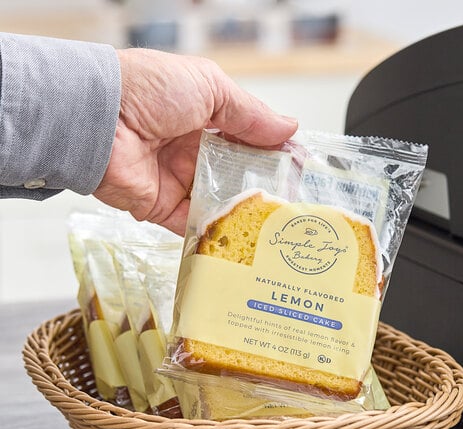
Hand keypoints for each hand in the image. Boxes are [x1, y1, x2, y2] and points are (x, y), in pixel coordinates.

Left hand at [94, 48, 297, 234]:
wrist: (99, 120)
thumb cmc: (149, 90)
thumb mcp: (210, 88)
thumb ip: (250, 113)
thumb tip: (289, 128)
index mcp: (202, 120)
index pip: (245, 141)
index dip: (271, 154)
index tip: (296, 169)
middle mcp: (190, 151)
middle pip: (233, 176)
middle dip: (260, 188)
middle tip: (290, 203)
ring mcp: (176, 181)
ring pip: (217, 203)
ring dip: (240, 213)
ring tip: (272, 226)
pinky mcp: (160, 208)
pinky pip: (191, 225)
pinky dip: (213, 232)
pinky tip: (240, 238)